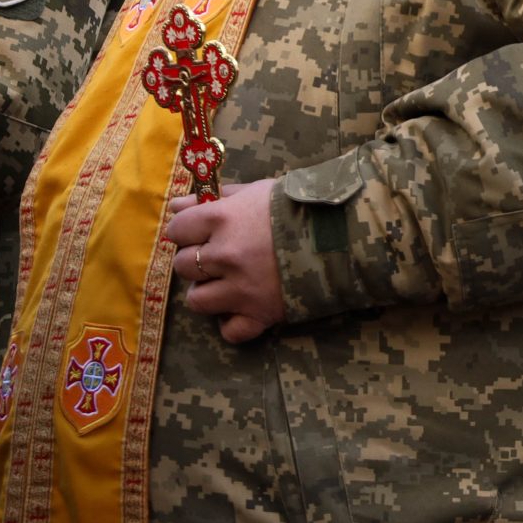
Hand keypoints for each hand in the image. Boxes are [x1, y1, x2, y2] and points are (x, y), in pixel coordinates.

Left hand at [164, 179, 285, 344]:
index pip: (177, 229)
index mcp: (222, 220)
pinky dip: (234, 322)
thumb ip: (216, 197)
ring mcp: (240, 289)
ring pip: (197, 300)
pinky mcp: (259, 314)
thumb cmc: (301, 206)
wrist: (347, 233)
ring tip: (229, 282)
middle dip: (198, 260)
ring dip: (209, 291)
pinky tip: (245, 307)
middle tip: (221, 255)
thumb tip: (175, 204)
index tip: (203, 230)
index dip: (189, 230)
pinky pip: (229, 331)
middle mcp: (224, 255)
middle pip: (183, 265)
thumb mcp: (258, 192)